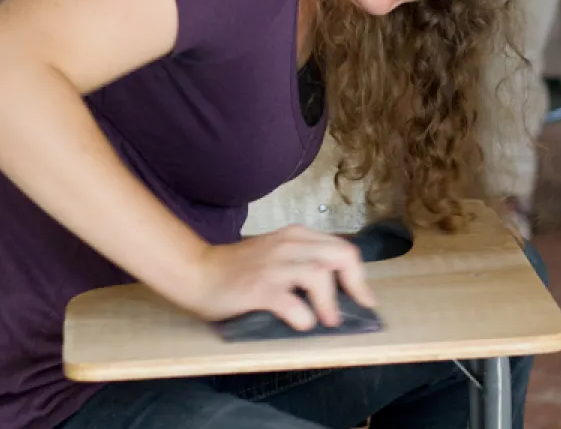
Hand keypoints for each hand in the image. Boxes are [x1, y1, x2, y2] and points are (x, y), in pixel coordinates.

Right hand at [180, 224, 375, 330]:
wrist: (197, 271)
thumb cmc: (239, 268)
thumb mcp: (277, 254)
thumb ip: (303, 262)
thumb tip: (338, 291)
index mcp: (296, 236)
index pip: (343, 248)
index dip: (358, 277)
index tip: (363, 299)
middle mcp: (289, 245)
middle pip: (340, 256)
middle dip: (355, 285)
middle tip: (354, 310)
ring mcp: (273, 266)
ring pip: (319, 275)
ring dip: (329, 302)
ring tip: (327, 321)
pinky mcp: (258, 288)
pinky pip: (290, 302)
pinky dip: (302, 316)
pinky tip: (301, 323)